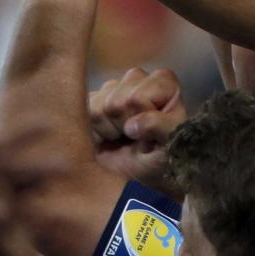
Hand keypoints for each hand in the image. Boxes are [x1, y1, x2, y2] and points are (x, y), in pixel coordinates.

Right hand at [89, 65, 185, 193]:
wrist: (141, 178)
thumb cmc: (162, 160)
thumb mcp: (170, 145)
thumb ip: (160, 127)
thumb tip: (133, 124)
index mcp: (163, 82)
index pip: (137, 97)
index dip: (140, 120)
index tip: (147, 135)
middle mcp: (138, 77)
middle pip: (116, 100)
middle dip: (122, 126)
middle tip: (133, 139)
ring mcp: (114, 86)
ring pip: (98, 106)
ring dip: (108, 129)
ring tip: (122, 138)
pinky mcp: (94, 99)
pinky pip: (84, 111)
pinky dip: (94, 131)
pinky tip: (107, 136)